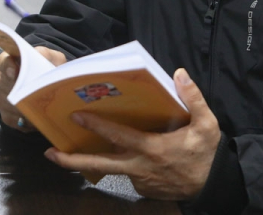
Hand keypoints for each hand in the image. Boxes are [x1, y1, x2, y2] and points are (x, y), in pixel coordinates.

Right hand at [0, 47, 66, 132]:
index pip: (3, 61)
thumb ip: (46, 55)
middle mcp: (1, 78)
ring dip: (22, 107)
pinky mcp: (5, 114)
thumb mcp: (52, 57)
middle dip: (18, 90)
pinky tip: (36, 120)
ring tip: (39, 109)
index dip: (7, 67)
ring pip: (6, 103)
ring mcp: (1, 97)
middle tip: (34, 95)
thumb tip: (40, 58)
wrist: (49, 84)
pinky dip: (23, 121)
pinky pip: (10, 119)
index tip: (15, 73)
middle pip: (4, 84)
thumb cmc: (49, 68)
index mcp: (11, 61)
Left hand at [44, 68, 220, 199]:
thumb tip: (179, 73)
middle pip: (99, 164)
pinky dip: (121, 162)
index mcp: (151, 148)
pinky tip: (121, 152)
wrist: (212, 187)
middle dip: (72, 160)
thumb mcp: (207, 125)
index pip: (117, 136)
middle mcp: (139, 167)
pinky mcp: (141, 189)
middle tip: (49, 152)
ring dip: (92, 159)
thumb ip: (193, 98)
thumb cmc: (207, 154)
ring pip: (110, 168)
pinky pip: (126, 172)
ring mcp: (138, 180)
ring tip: (74, 147)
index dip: (96, 125)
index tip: (76, 116)